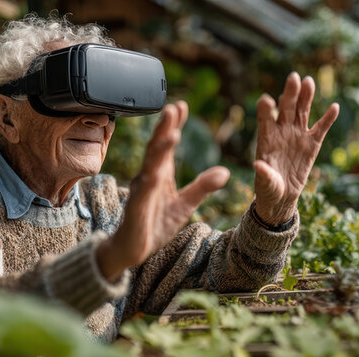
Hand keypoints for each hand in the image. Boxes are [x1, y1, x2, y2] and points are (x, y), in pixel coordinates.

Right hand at [97, 101, 229, 280]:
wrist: (132, 249)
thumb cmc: (154, 223)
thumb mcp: (185, 205)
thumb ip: (203, 187)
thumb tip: (226, 172)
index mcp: (160, 173)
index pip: (167, 144)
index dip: (174, 125)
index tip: (182, 106)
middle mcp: (149, 177)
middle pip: (157, 148)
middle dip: (165, 128)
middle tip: (173, 108)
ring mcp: (141, 191)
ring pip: (150, 166)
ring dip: (159, 150)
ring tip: (171, 134)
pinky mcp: (136, 208)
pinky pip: (143, 193)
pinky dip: (150, 182)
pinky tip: (156, 173)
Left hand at [253, 72, 338, 224]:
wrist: (282, 196)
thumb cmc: (268, 187)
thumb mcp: (265, 182)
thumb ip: (263, 173)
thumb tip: (257, 165)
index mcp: (266, 137)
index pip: (264, 118)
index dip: (265, 108)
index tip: (267, 101)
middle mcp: (282, 131)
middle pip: (286, 108)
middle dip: (289, 93)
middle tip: (293, 77)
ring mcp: (297, 135)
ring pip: (302, 111)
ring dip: (306, 96)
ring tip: (309, 82)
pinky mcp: (312, 144)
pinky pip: (321, 128)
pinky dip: (328, 118)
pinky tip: (334, 107)